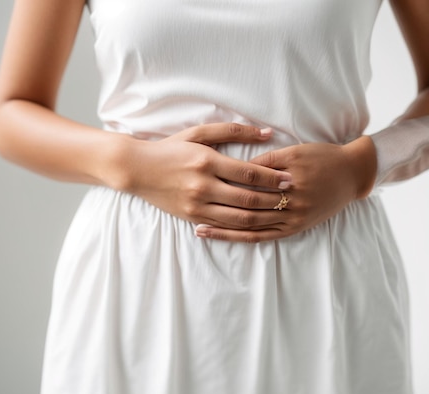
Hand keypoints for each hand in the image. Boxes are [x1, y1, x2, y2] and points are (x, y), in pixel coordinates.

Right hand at [109, 123, 293, 228]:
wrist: (137, 169)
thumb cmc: (171, 148)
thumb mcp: (198, 133)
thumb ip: (233, 131)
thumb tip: (266, 133)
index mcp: (207, 161)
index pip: (249, 173)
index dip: (273, 178)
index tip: (290, 178)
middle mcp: (202, 185)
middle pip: (247, 198)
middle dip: (274, 199)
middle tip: (292, 197)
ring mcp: (196, 205)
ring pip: (238, 218)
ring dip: (263, 216)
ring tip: (279, 212)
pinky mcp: (192, 217)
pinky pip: (223, 226)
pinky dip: (243, 227)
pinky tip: (258, 223)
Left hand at [194, 135, 376, 241]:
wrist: (352, 174)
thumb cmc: (323, 157)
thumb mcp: (296, 151)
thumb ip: (267, 161)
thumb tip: (239, 168)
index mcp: (287, 180)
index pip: (249, 185)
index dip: (223, 184)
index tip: (200, 182)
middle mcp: (289, 203)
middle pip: (246, 209)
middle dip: (217, 210)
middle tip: (190, 209)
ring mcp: (292, 219)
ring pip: (252, 227)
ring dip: (224, 229)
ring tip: (200, 230)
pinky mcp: (295, 228)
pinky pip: (264, 236)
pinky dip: (243, 238)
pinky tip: (226, 238)